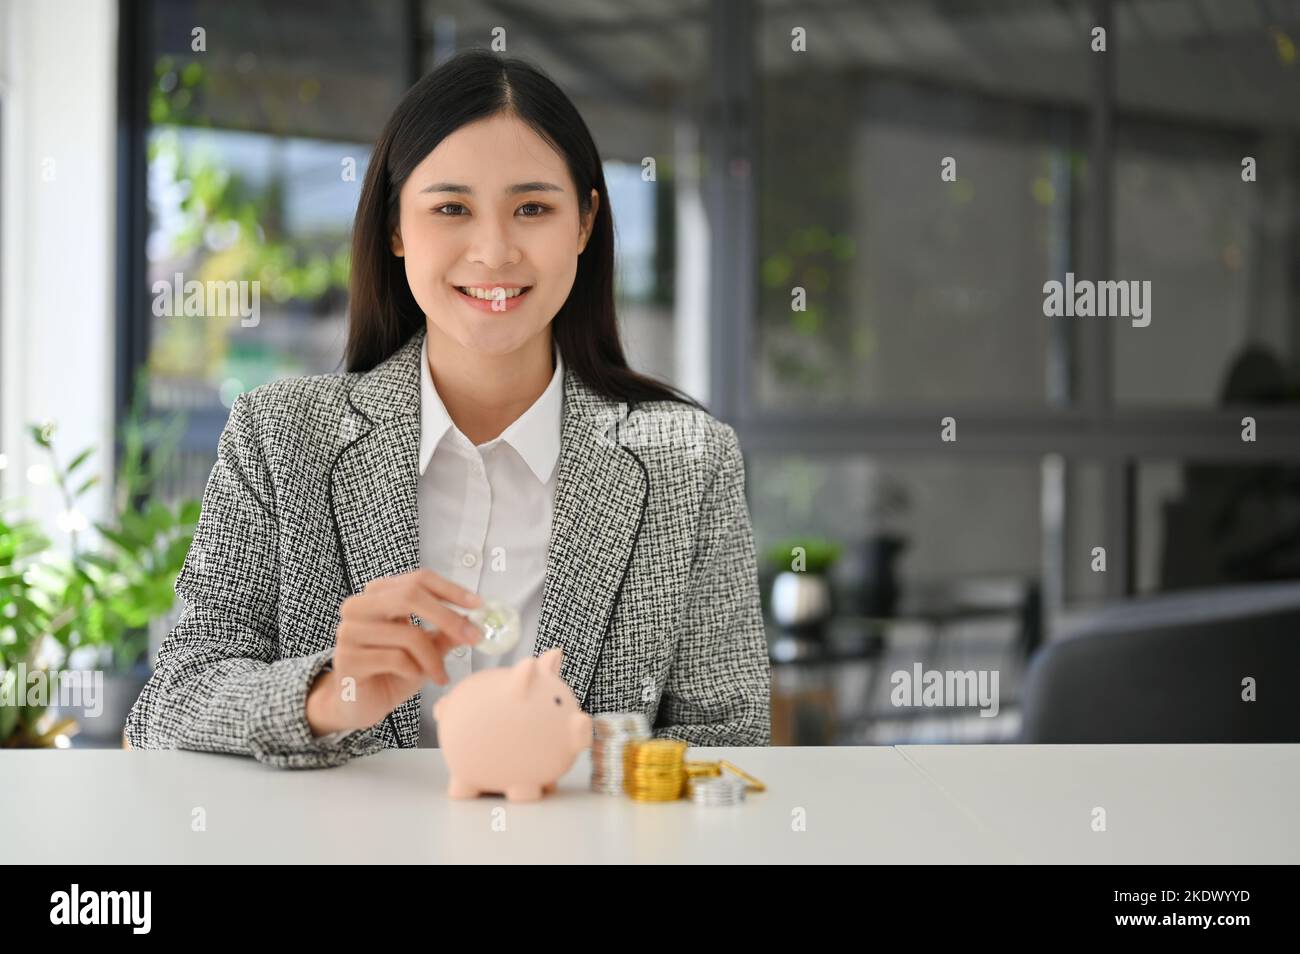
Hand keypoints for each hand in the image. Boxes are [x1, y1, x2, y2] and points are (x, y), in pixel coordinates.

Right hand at [306, 569, 482, 735]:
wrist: (359, 704)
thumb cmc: (392, 671)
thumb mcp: (425, 649)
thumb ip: (446, 632)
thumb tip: (476, 620)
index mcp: (378, 594)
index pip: (418, 579)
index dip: (450, 589)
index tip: (478, 605)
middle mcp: (359, 606)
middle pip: (411, 596)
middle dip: (448, 618)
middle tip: (474, 637)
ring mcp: (349, 631)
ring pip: (408, 634)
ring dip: (433, 658)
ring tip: (440, 674)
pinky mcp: (347, 659)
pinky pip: (396, 659)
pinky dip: (415, 671)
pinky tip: (414, 678)